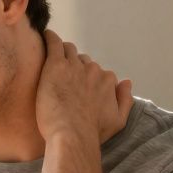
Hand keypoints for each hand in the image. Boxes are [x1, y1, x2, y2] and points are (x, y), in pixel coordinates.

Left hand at [35, 29, 133, 143]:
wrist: (72, 136)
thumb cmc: (93, 133)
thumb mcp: (118, 121)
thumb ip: (125, 100)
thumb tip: (127, 82)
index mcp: (108, 80)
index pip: (98, 72)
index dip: (87, 79)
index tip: (78, 87)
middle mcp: (93, 70)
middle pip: (82, 61)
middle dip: (75, 67)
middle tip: (63, 79)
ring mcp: (74, 66)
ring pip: (68, 50)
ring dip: (63, 53)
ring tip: (53, 59)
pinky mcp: (56, 65)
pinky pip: (53, 43)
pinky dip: (49, 38)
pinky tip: (45, 36)